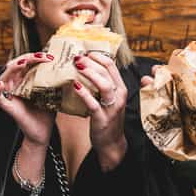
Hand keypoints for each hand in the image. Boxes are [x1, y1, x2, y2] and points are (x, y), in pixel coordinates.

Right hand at [0, 53, 55, 146]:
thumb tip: (66, 67)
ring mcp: (9, 94)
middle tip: (42, 56)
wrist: (42, 133)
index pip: (26, 62)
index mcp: (24, 79)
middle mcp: (15, 84)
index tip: (50, 56)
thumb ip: (53, 80)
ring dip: (13, 67)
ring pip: (5, 75)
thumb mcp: (51, 93)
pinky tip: (2, 84)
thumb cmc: (45, 113)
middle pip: (15, 64)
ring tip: (24, 63)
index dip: (36, 56)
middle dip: (28, 57)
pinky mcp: (6, 105)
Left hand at [72, 52, 128, 169]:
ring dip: (90, 73)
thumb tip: (84, 67)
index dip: (97, 55)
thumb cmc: (106, 117)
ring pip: (104, 85)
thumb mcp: (108, 98)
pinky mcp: (102, 118)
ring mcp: (112, 107)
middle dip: (91, 61)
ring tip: (77, 66)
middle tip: (76, 57)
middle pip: (107, 72)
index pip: (111, 65)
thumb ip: (101, 84)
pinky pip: (93, 103)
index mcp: (121, 88)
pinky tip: (74, 85)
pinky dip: (83, 93)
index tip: (84, 52)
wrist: (111, 143)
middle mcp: (119, 95)